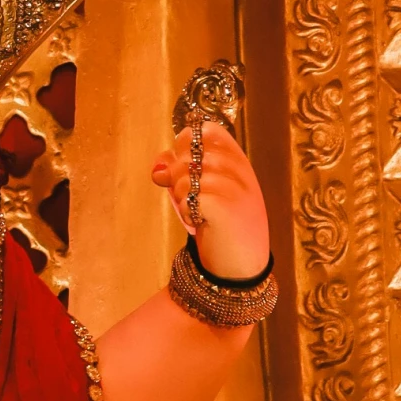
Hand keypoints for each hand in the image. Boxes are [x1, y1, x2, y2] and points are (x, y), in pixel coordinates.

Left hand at [151, 121, 268, 279]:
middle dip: (178, 174)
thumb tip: (158, 167)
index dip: (188, 143)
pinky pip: (189, 198)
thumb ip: (182, 173)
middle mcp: (241, 173)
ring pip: (187, 176)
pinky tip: (198, 222)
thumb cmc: (221, 227)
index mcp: (239, 164)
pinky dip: (185, 211)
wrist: (240, 270)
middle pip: (191, 153)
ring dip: (181, 196)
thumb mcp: (206, 194)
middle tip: (189, 197)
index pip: (210, 131)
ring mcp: (236, 190)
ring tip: (196, 212)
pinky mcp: (226, 210)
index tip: (185, 164)